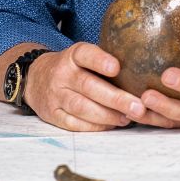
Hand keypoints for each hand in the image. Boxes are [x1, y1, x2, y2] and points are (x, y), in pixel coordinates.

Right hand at [24, 42, 146, 131]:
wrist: (36, 79)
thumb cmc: (72, 69)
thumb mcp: (82, 57)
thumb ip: (105, 62)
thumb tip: (143, 74)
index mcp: (72, 56)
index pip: (85, 54)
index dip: (100, 60)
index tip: (117, 67)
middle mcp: (62, 74)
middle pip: (88, 86)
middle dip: (115, 98)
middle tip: (139, 107)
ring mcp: (55, 95)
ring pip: (82, 108)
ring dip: (108, 115)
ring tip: (128, 118)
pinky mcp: (52, 114)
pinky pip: (75, 124)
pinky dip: (95, 126)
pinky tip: (112, 124)